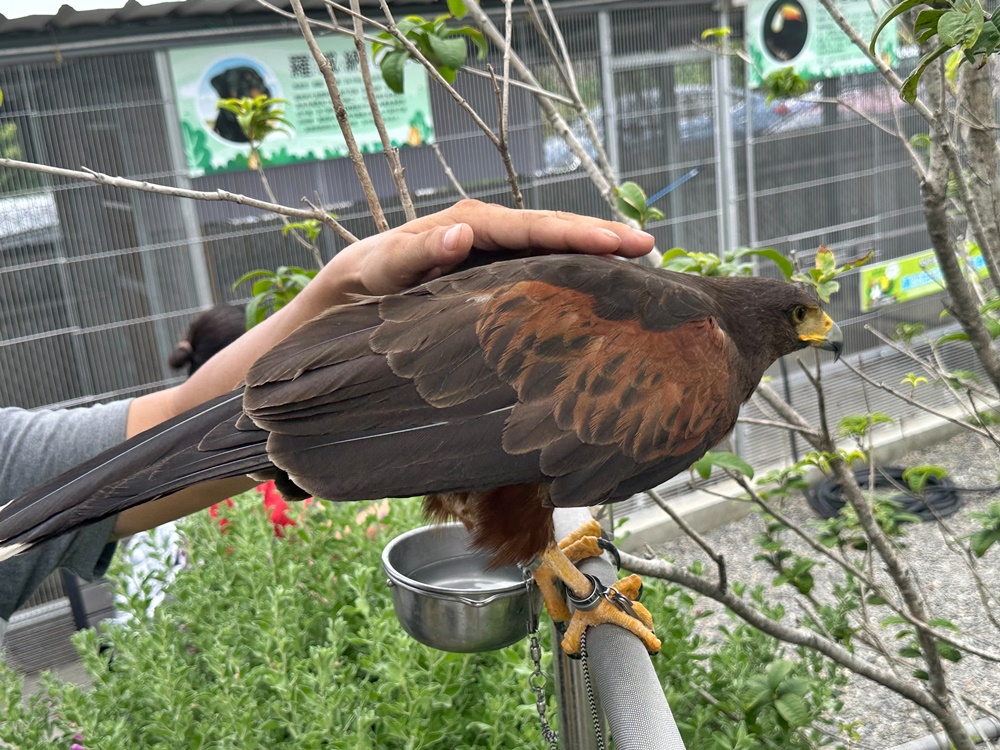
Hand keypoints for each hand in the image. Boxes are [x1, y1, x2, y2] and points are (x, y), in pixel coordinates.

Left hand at [317, 199, 655, 298]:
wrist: (346, 297)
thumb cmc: (361, 283)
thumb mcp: (379, 270)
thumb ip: (415, 254)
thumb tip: (461, 235)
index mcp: (465, 226)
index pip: (530, 228)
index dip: (575, 235)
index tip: (616, 245)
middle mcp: (484, 231)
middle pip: (551, 228)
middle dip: (600, 234)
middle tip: (648, 245)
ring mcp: (491, 250)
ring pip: (551, 244)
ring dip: (593, 248)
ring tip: (639, 255)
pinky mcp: (492, 271)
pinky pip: (539, 264)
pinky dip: (572, 266)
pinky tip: (600, 279)